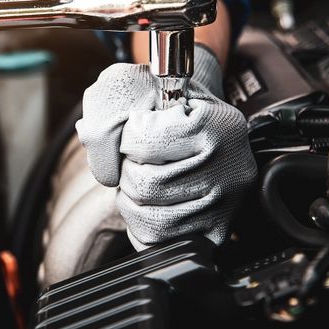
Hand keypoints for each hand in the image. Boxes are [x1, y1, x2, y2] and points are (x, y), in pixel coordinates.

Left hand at [76, 45, 255, 247]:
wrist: (206, 119)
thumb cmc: (168, 103)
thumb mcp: (140, 87)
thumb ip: (111, 113)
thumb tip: (99, 155)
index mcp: (214, 124)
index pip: (144, 140)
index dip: (126, 139)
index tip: (136, 135)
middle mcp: (228, 165)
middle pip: (146, 185)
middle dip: (127, 174)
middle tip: (135, 163)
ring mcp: (225, 202)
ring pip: (152, 219)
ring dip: (132, 202)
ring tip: (141, 182)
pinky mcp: (218, 230)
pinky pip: (163, 241)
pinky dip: (143, 228)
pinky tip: (148, 206)